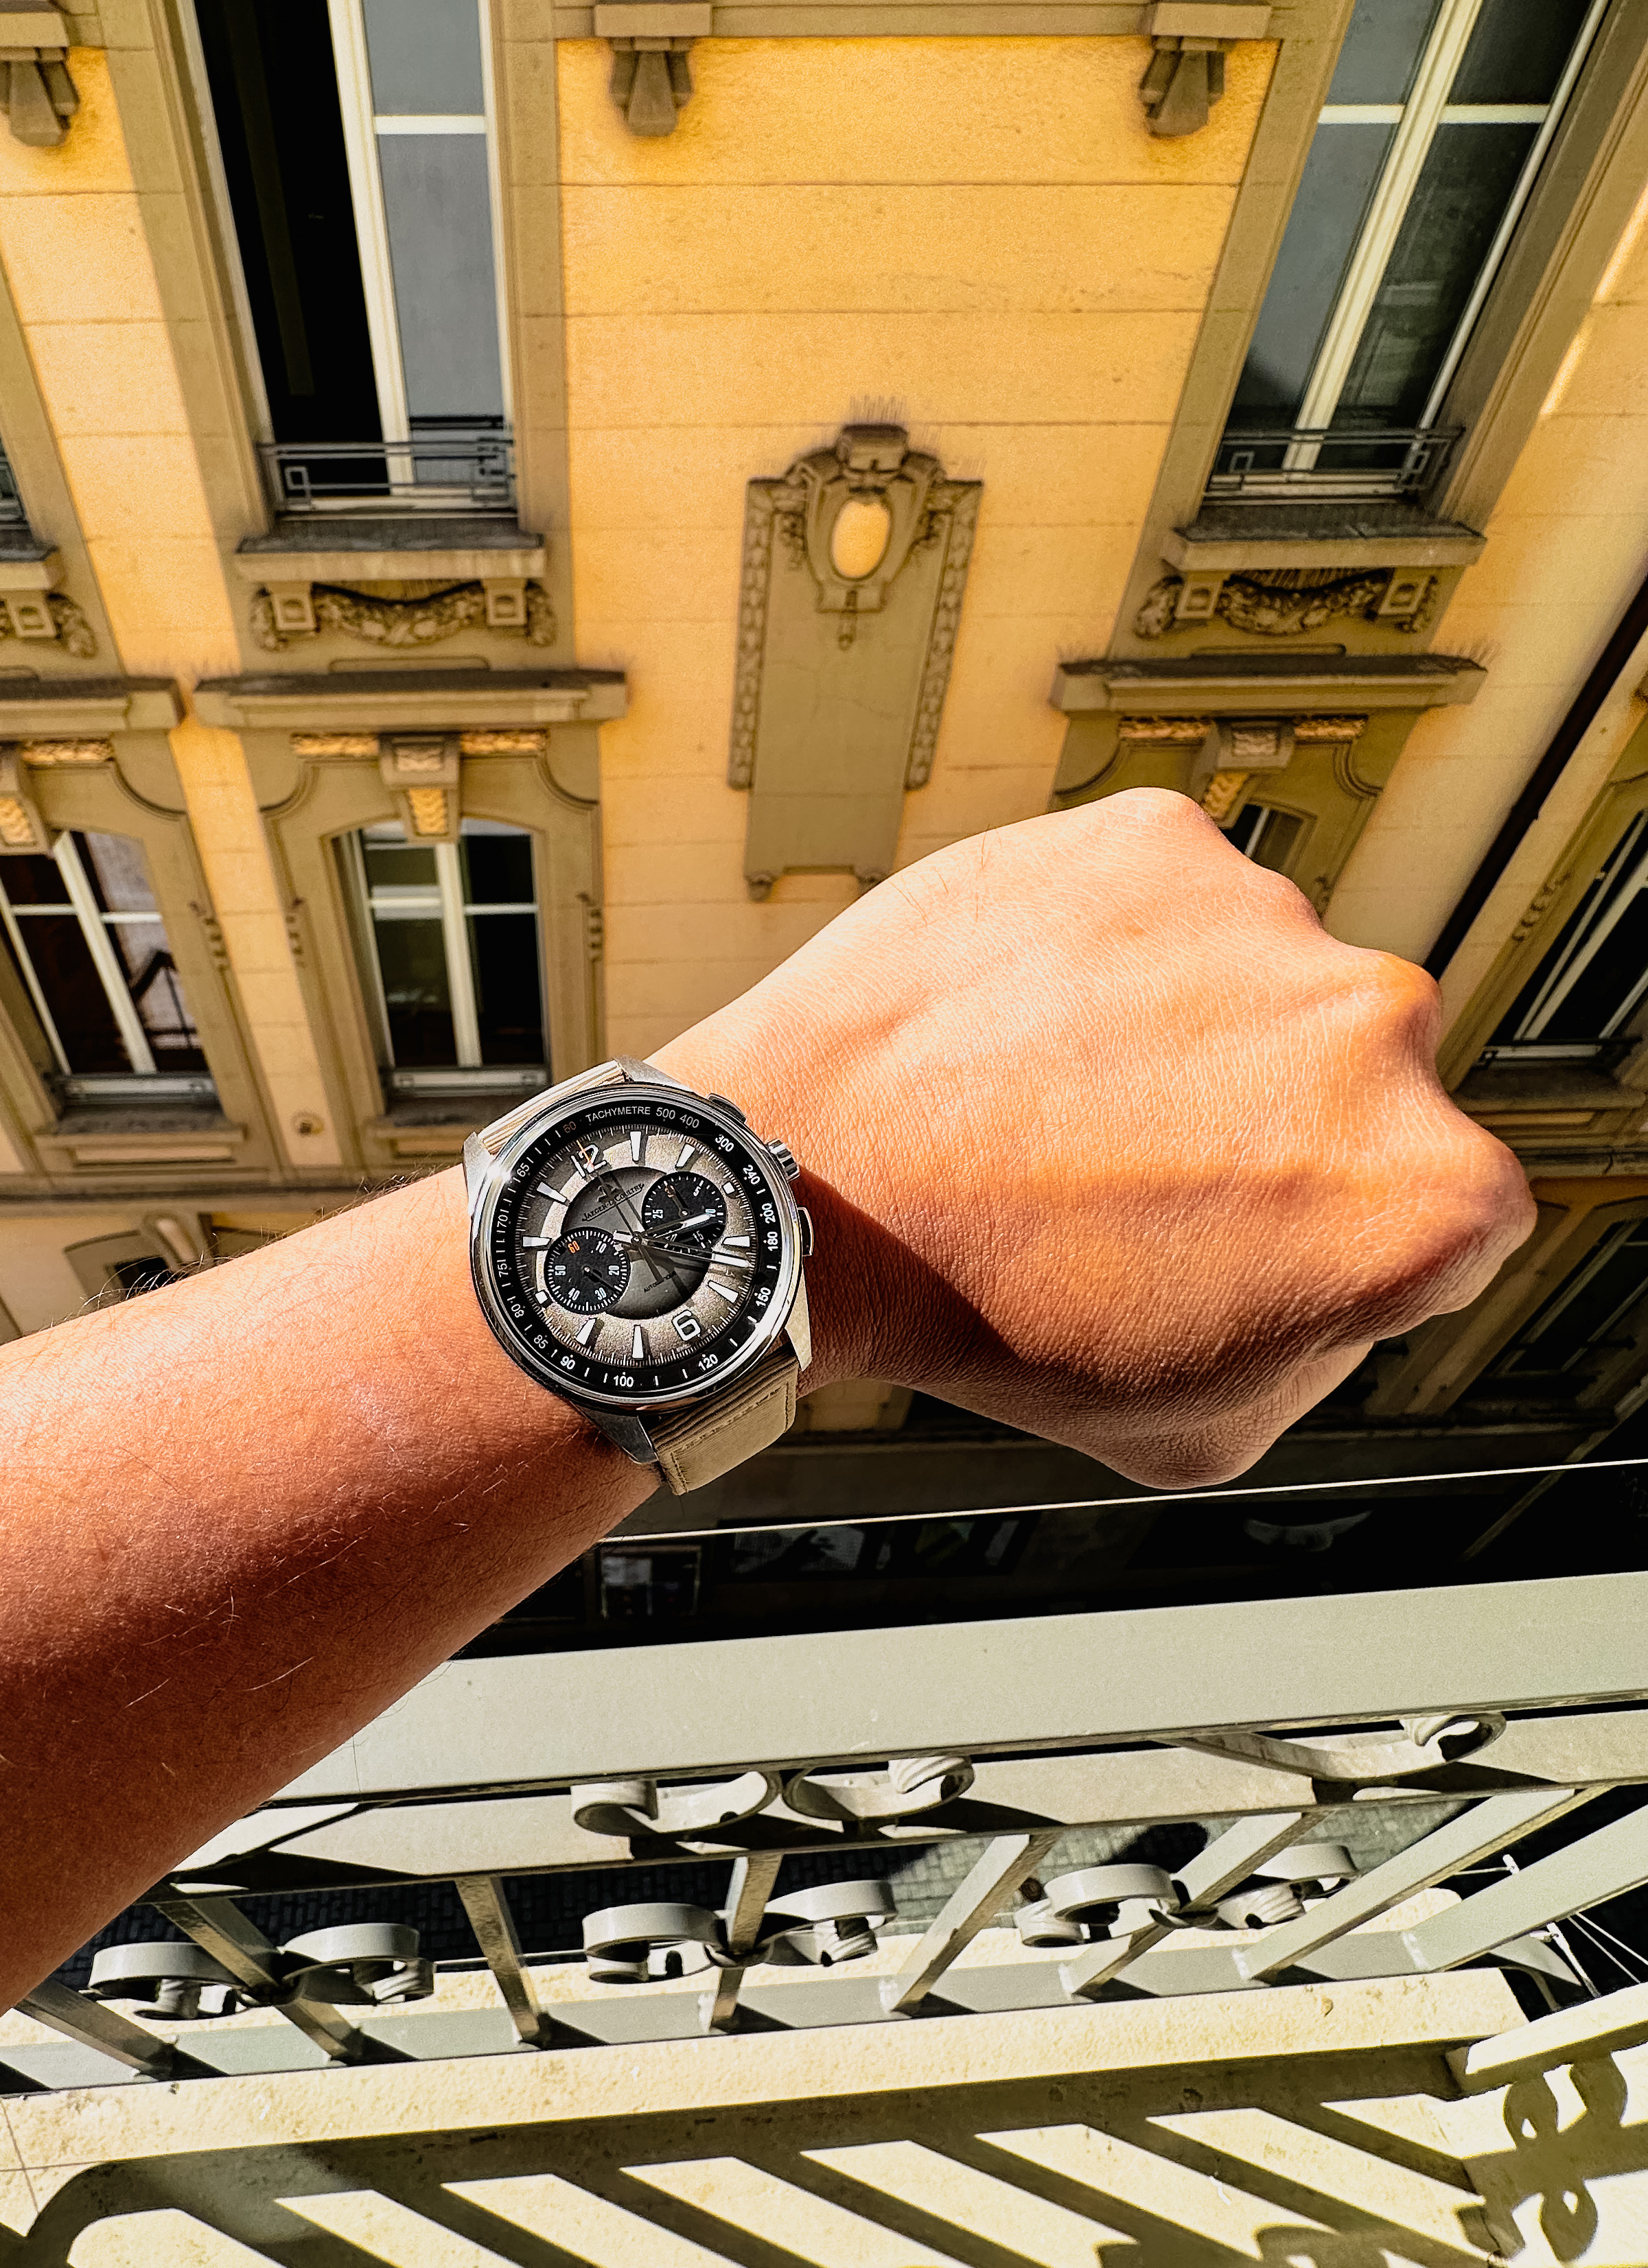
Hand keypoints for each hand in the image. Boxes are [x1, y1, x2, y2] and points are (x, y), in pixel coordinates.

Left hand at [657, 790, 1532, 1487]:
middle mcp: (1375, 1025)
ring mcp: (1262, 916)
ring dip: (1187, 1025)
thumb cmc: (987, 1312)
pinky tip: (1026, 1022)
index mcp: (1423, 1190)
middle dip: (1273, 1118)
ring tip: (1055, 1099)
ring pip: (1261, 973)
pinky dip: (1108, 945)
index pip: (1453, 1207)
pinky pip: (1162, 897)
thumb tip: (1339, 1271)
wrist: (814, 1183)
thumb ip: (1326, 1348)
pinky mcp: (1151, 839)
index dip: (1347, 1238)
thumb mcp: (1208, 1428)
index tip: (1256, 1241)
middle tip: (1137, 1170)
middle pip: (1361, 1074)